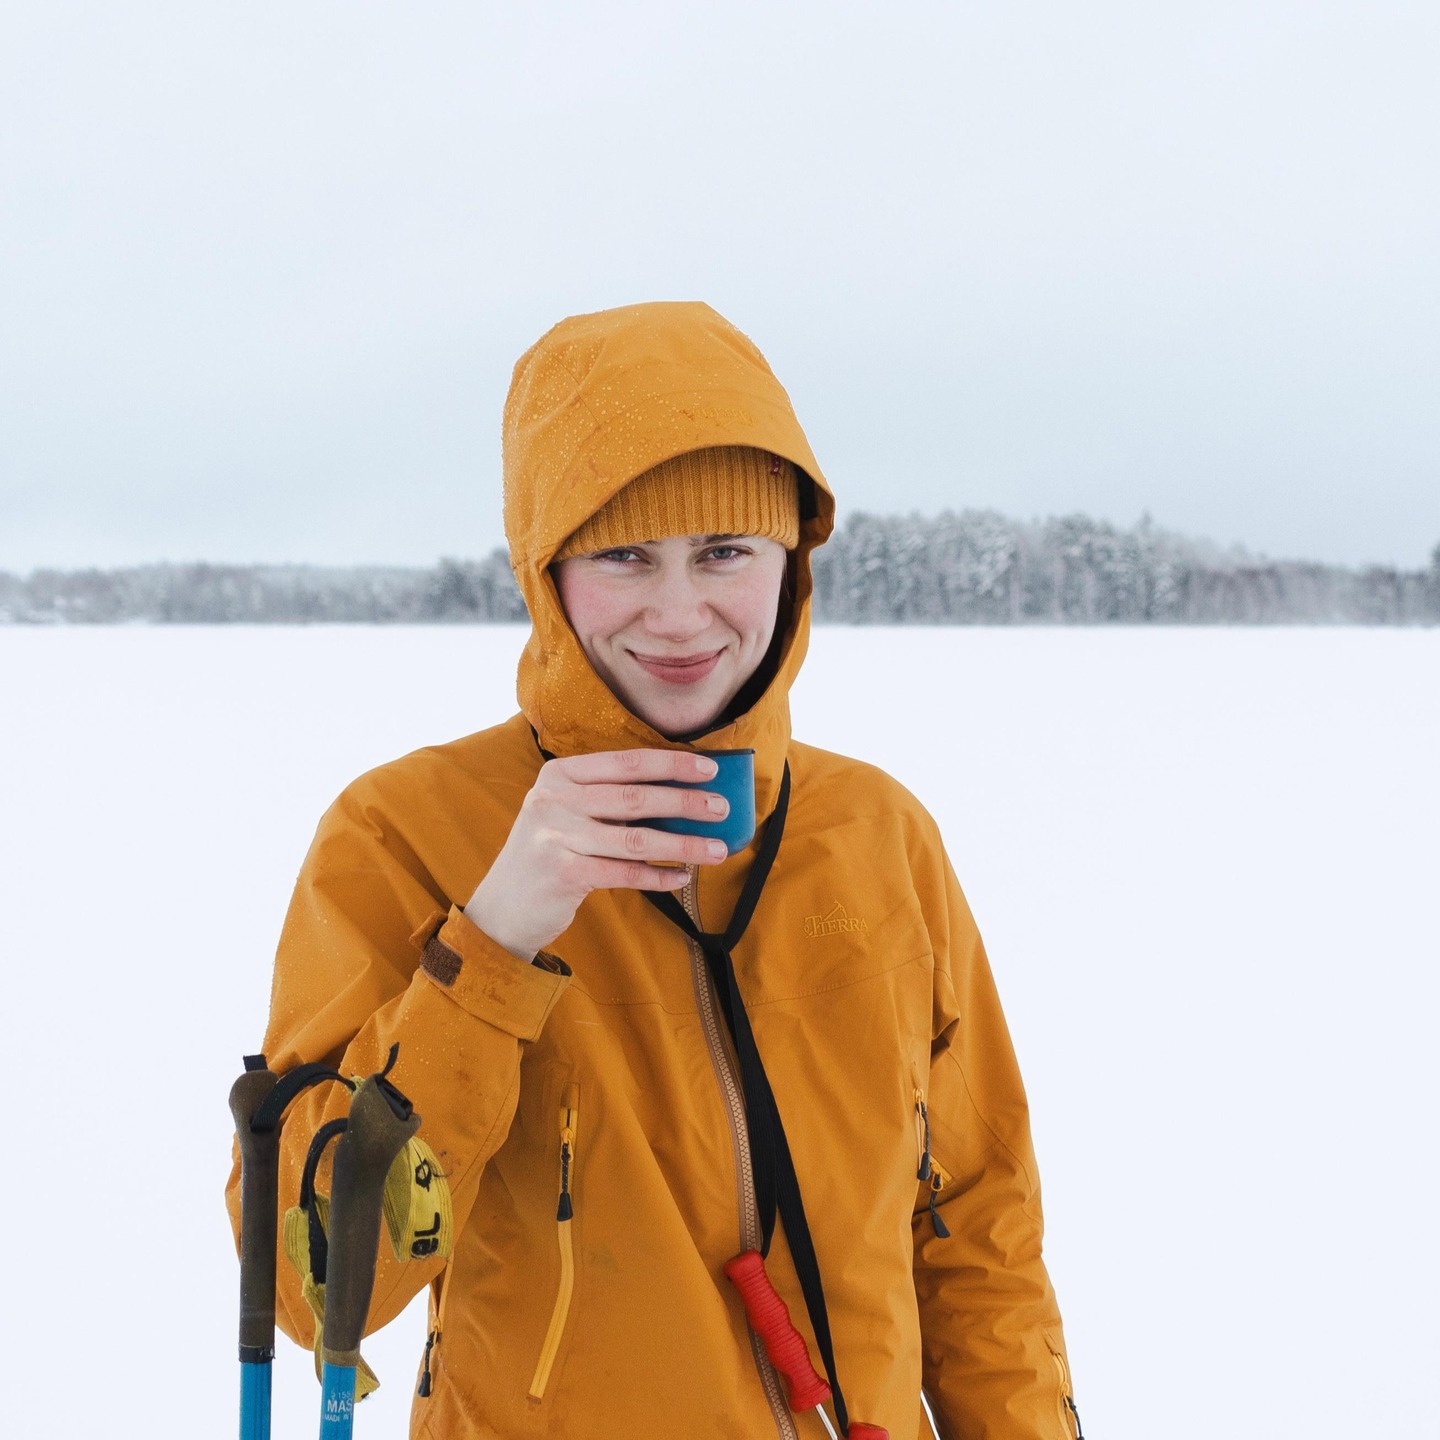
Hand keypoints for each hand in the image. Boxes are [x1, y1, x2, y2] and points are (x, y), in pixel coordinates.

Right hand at [463, 749, 729, 960]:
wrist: (501, 909)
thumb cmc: (549, 856)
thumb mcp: (568, 816)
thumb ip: (609, 803)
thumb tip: (681, 799)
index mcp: (559, 774)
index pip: (626, 762)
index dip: (671, 763)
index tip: (710, 768)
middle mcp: (553, 799)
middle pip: (634, 797)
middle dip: (685, 802)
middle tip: (722, 808)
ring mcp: (555, 836)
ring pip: (636, 838)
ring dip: (683, 844)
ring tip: (716, 849)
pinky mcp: (562, 873)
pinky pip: (624, 872)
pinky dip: (658, 877)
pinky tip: (682, 878)